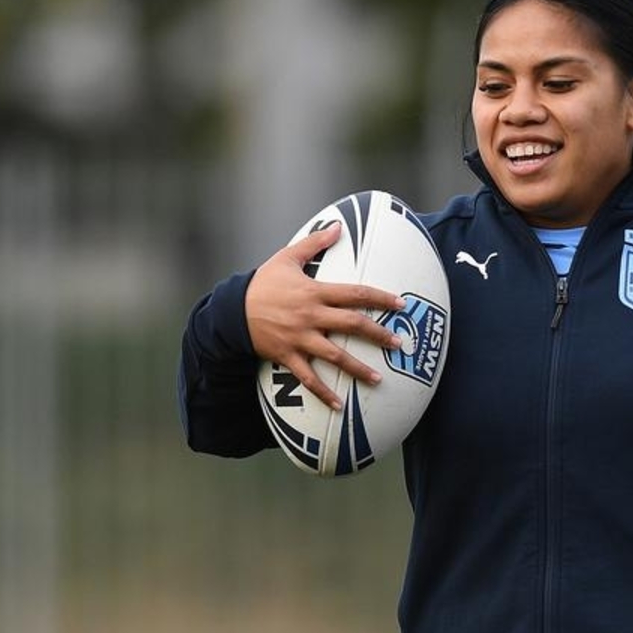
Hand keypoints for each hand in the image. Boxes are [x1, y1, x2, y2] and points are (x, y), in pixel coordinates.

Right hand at [245, 223, 406, 409]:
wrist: (231, 311)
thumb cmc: (263, 283)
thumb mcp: (286, 257)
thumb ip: (314, 243)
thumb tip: (338, 226)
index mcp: (315, 291)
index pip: (355, 294)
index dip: (380, 298)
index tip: (401, 305)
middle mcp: (310, 316)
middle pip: (352, 325)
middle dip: (378, 335)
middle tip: (399, 344)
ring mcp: (299, 338)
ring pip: (334, 357)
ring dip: (358, 369)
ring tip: (379, 379)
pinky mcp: (287, 356)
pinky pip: (308, 378)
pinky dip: (324, 393)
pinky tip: (340, 406)